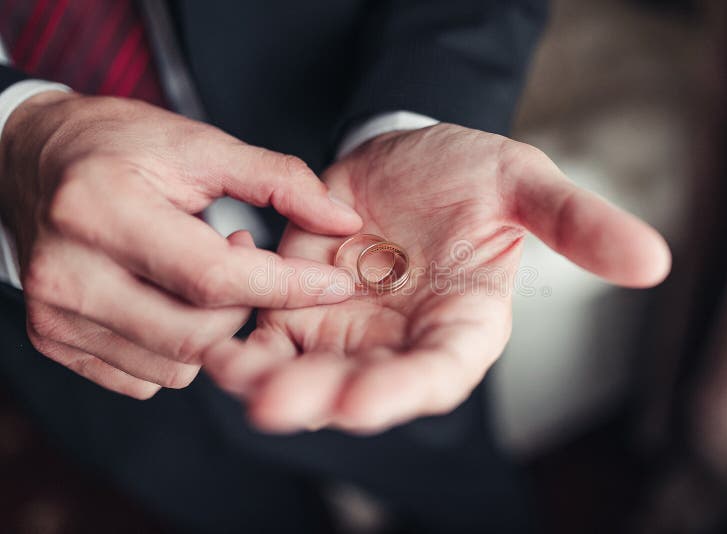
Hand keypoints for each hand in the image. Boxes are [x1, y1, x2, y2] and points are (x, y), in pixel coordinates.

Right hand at [0, 91, 361, 397]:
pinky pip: (145, 378)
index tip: (335, 285)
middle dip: (247, 307)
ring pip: (176, 366)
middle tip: (244, 256)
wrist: (34, 161)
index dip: (285, 287)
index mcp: (101, 209)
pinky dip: (177, 350)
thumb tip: (344, 221)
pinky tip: (170, 299)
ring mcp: (55, 314)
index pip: (213, 277)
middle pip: (196, 333)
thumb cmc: (120, 147)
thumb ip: (278, 179)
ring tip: (201, 271)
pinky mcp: (54, 340)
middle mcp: (68, 272)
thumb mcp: (199, 145)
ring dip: (214, 330)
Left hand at [205, 124, 670, 431]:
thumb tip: (654, 261)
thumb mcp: (524, 183)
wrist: (404, 158)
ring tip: (232, 374)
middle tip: (277, 404)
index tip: (367, 399)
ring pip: (306, 372)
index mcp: (463, 322)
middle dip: (321, 398)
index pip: (441, 371)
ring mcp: (349, 329)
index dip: (406, 389)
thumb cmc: (470, 173)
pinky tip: (214, 333)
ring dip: (268, 380)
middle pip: (364, 385)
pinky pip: (267, 336)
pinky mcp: (302, 307)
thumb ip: (577, 223)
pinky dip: (240, 340)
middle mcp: (403, 340)